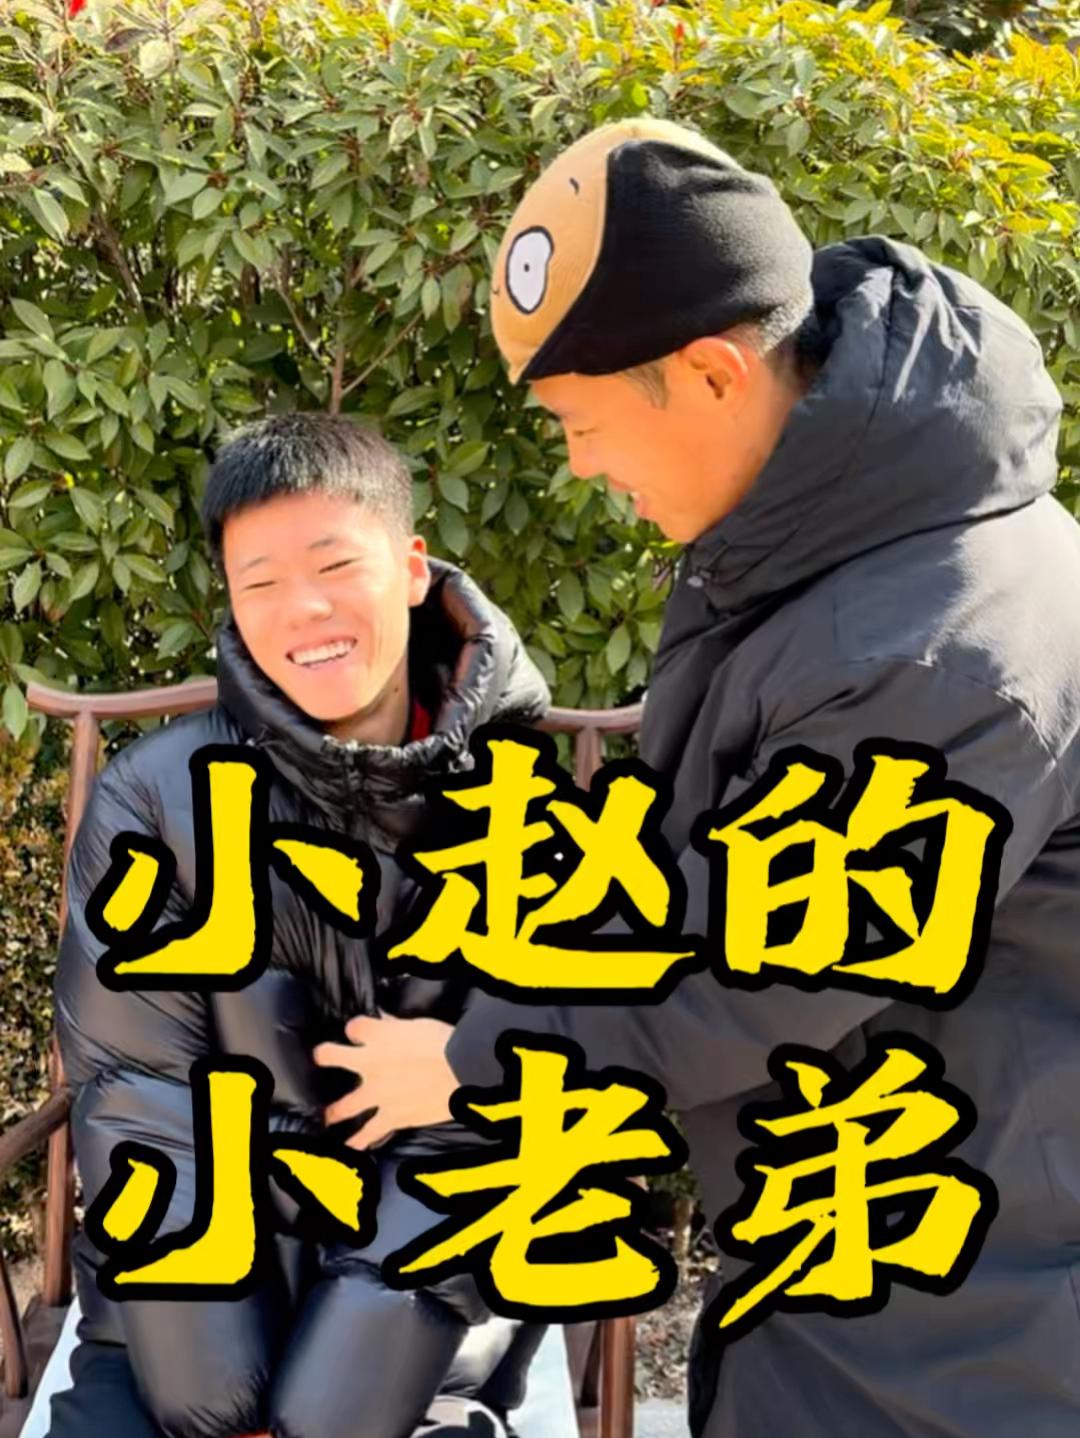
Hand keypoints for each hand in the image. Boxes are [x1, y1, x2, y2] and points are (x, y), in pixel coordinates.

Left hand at [313, 1013, 456, 1149]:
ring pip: (346, 1105)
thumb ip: (394, 1025)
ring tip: (328, 1117)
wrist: (459, 1069)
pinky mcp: (391, 1116)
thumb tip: (384, 1019)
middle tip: (321, 1058)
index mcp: (377, 1036)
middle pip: (333, 1056)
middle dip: (326, 1056)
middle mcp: (369, 1063)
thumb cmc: (442, 1041)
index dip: (356, 1029)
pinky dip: (359, 1141)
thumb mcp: (416, 1025)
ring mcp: (377, 1093)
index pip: (354, 1027)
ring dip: (335, 1111)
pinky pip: (370, 1133)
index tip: (358, 1031)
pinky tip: (350, 1148)